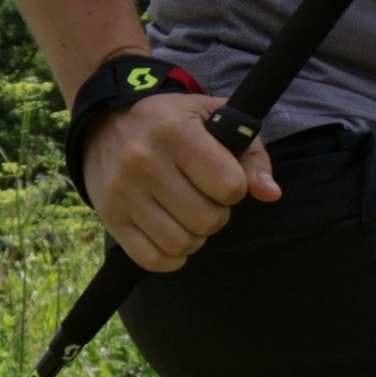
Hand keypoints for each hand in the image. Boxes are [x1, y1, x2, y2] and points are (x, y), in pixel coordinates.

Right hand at [82, 89, 280, 272]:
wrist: (105, 123)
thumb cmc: (170, 121)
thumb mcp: (213, 118)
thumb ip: (250, 153)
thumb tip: (270, 193)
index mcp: (176, 132)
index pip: (229, 186)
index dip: (235, 187)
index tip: (222, 177)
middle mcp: (145, 162)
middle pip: (208, 220)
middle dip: (216, 214)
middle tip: (204, 198)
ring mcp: (124, 192)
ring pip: (182, 244)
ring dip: (195, 237)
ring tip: (188, 215)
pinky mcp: (111, 217)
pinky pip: (152, 259)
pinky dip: (170, 256)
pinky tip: (172, 234)